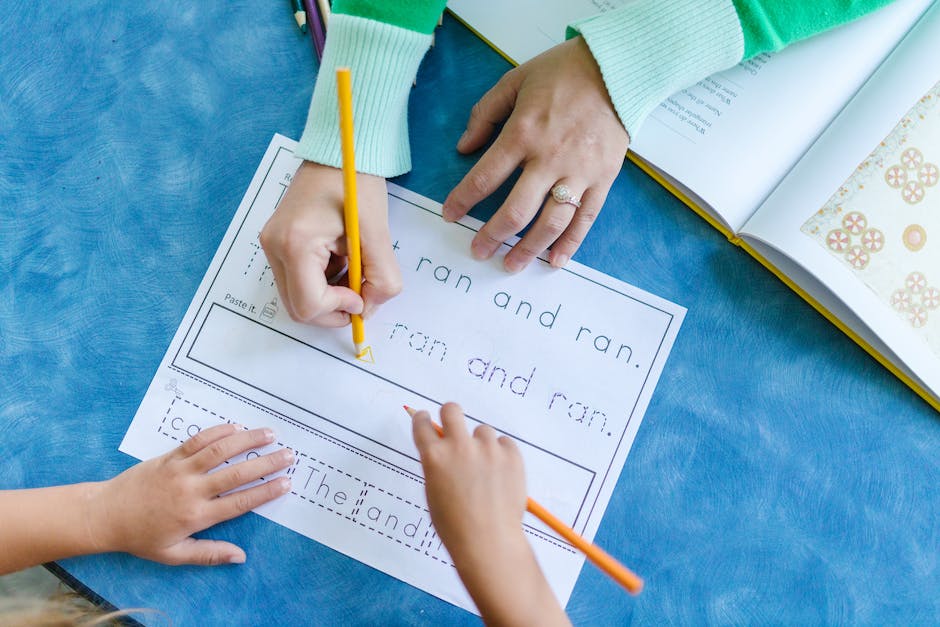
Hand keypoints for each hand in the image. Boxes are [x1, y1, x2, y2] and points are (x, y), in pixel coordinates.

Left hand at [90, 423, 293, 565]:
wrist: (105, 515)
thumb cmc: (141, 537)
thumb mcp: (174, 554)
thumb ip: (209, 554)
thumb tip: (240, 557)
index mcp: (196, 515)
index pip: (239, 502)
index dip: (265, 492)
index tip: (286, 483)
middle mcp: (192, 490)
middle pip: (236, 473)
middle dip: (266, 463)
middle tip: (288, 455)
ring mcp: (181, 469)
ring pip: (220, 450)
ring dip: (247, 440)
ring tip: (270, 434)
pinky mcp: (170, 456)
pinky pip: (198, 440)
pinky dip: (219, 432)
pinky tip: (236, 427)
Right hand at [260, 161, 401, 325]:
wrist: (338, 151)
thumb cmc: (356, 182)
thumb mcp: (377, 233)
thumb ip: (381, 277)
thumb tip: (371, 309)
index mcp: (295, 243)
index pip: (309, 304)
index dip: (339, 309)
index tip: (361, 296)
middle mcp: (275, 246)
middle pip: (298, 308)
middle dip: (333, 309)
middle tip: (361, 293)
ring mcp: (273, 244)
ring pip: (298, 296)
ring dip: (329, 295)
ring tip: (352, 265)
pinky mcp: (278, 243)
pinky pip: (298, 279)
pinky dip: (322, 281)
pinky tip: (340, 258)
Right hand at [412, 404, 568, 625]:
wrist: (488, 542)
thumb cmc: (456, 525)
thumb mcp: (433, 492)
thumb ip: (437, 466)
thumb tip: (441, 449)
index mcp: (434, 457)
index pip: (422, 424)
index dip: (422, 419)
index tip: (425, 417)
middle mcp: (459, 447)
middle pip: (452, 410)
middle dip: (450, 414)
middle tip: (453, 425)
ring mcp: (487, 449)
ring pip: (482, 431)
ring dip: (480, 444)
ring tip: (484, 471)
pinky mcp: (511, 455)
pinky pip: (504, 444)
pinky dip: (501, 454)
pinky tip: (499, 476)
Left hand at [443, 36, 628, 272]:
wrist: (616, 69)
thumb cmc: (562, 72)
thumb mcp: (514, 81)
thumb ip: (484, 114)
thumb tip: (463, 147)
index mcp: (523, 133)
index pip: (485, 177)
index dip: (463, 200)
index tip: (450, 214)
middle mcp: (549, 158)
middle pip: (516, 210)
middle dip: (492, 236)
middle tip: (478, 251)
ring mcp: (579, 173)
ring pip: (550, 223)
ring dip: (528, 249)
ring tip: (510, 265)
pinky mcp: (603, 179)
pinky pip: (585, 219)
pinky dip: (570, 244)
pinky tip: (553, 262)